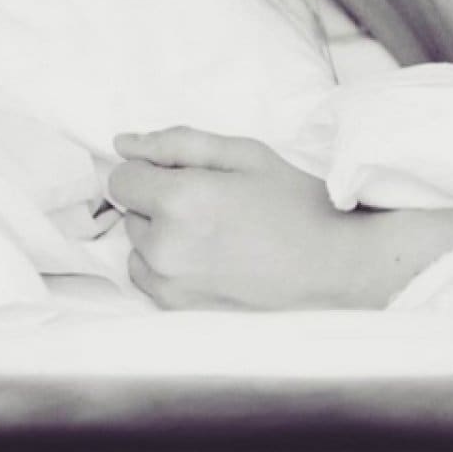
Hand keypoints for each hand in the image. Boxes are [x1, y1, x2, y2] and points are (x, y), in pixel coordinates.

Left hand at [108, 126, 356, 310]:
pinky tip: (211, 256)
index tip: (188, 173)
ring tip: (215, 231)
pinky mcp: (175, 308)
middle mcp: (164, 246)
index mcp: (180, 200)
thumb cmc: (295, 203)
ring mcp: (167, 283)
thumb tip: (123, 143)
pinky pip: (148, 274)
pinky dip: (168, 262)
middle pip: (131, 210)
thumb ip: (179, 143)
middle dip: (160, 200)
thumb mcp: (245, 154)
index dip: (152, 169)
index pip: (122, 178)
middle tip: (214, 201)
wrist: (331, 266)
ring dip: (162, 232)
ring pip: (138, 244)